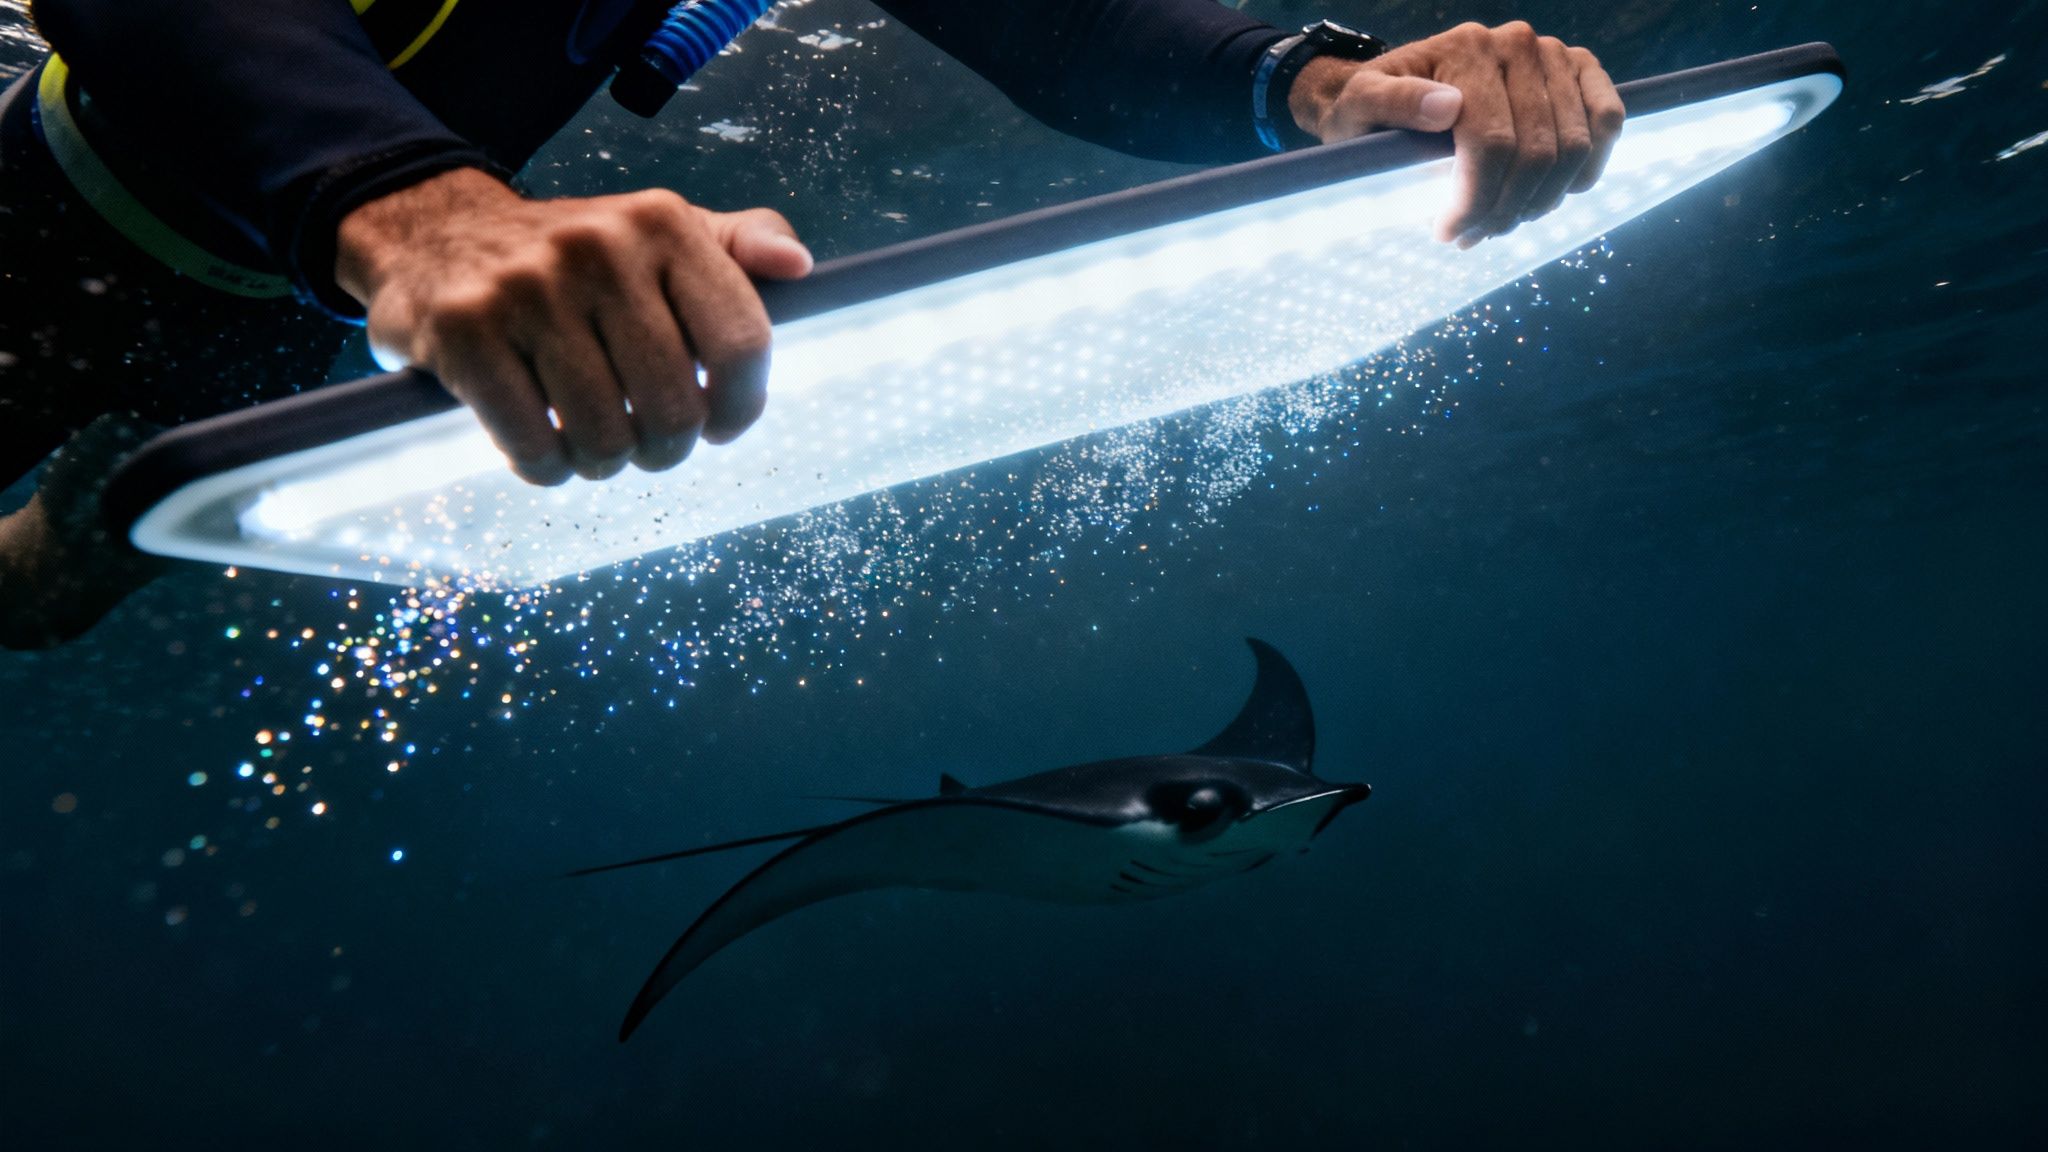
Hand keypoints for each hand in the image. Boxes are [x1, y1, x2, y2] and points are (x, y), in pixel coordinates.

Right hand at [335, 168, 813, 484]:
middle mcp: (597, 249)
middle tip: (647, 441)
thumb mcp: (658, 230)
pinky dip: (547, 468)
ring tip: (592, 440)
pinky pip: (535, 448)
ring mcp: (526, 290)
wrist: (431, 231)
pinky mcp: (464, 333)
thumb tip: (800, 269)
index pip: (742, 343)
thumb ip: (738, 246)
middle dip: (666, 447)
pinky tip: (544, 447)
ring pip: (606, 438)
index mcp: (661, 224)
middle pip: (675, 408)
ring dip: (605, 462)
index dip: (741, 406)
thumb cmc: (571, 253)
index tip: (720, 424)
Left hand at [1287, 22, 1624, 246]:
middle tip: (1473, 237)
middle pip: (1535, 153)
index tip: (1448, 233)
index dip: (1475, 201)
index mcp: (1465, 49)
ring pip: (1572, 146)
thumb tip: (1445, 107)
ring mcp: (1553, 56)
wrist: (1395, 87)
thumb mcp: (1358, 105)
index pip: (1490, 143)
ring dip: (1542, 201)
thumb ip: (1388, 102)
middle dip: (1505, 211)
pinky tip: (1556, 193)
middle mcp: (1516, 44)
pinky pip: (1607, 118)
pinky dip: (1589, 164)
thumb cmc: (1372, 107)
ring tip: (1503, 222)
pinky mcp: (1579, 70)